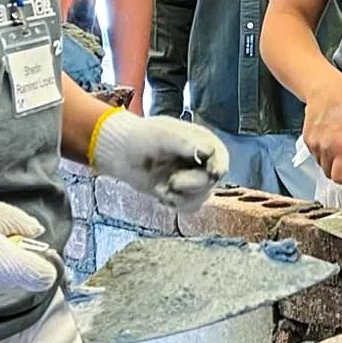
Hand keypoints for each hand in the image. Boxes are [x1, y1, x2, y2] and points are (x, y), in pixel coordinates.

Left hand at [90, 111, 227, 213]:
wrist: (122, 153)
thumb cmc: (142, 137)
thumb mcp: (162, 135)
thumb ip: (184, 143)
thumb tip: (208, 151)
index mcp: (202, 142)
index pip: (220, 157)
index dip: (218, 167)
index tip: (212, 173)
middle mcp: (202, 161)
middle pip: (211, 181)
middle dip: (192, 184)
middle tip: (172, 182)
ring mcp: (192, 178)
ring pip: (201, 197)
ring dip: (180, 196)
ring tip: (161, 187)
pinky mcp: (181, 193)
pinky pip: (189, 207)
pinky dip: (174, 203)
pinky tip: (160, 193)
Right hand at [300, 81, 341, 186]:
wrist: (327, 92)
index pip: (339, 178)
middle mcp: (327, 148)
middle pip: (329, 174)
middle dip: (337, 169)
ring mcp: (315, 145)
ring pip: (321, 165)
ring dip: (329, 160)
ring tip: (335, 142)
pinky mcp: (307, 141)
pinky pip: (315, 156)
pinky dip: (321, 152)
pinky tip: (327, 137)